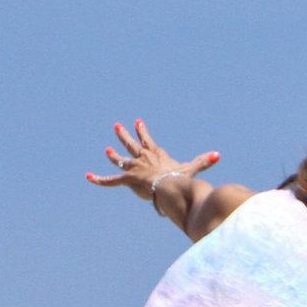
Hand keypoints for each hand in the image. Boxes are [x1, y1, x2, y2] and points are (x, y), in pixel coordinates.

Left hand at [86, 118, 219, 198]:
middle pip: (132, 144)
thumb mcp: (192, 168)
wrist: (169, 185)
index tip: (137, 122)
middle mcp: (143, 158)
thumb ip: (204, 162)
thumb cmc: (180, 178)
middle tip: (118, 126)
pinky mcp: (127, 178)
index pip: (147, 140)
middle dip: (125, 135)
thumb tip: (218, 155)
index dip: (142, 131)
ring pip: (121, 159)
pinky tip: (88, 177)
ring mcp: (134, 167)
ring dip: (114, 154)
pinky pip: (110, 180)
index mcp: (156, 154)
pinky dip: (100, 179)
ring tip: (107, 149)